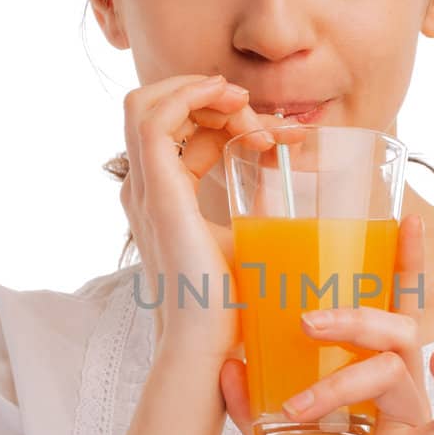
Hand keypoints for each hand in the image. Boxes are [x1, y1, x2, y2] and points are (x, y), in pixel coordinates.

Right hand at [119, 74, 305, 360]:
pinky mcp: (157, 195)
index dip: (228, 119)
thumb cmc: (227, 304)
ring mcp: (145, 190)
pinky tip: (233, 102)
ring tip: (247, 107)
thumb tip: (288, 198)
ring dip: (202, 91)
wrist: (208, 344)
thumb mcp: (243, 241)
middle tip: (264, 119)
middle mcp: (145, 189)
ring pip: (147, 103)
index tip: (277, 134)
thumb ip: (252, 212)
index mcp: (163, 197)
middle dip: (213, 97)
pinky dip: (190, 96)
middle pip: (159, 108)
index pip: (184, 133)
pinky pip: (154, 120)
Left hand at [218, 213, 433, 434]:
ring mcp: (416, 426)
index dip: (400, 267)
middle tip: (305, 319)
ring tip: (297, 405)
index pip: (388, 315)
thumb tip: (223, 360)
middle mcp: (400, 398)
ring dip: (345, 379)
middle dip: (353, 314)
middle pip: (394, 329)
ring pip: (398, 371)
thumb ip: (250, 406)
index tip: (400, 218)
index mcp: (371, 387)